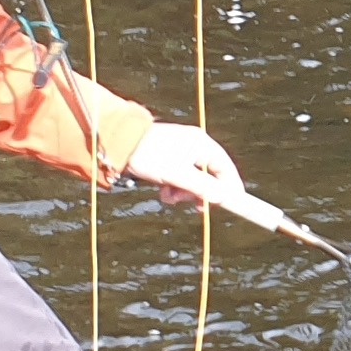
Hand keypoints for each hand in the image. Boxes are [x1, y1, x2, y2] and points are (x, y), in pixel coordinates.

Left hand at [122, 122, 241, 205]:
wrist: (118, 144)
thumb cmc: (147, 155)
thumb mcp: (175, 175)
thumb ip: (200, 187)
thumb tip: (222, 198)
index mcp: (200, 144)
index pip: (225, 167)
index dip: (230, 186)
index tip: (233, 203)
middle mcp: (195, 146)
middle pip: (210, 175)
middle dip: (201, 193)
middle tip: (194, 206)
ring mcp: (183, 152)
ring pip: (194, 179)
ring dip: (185, 192)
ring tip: (170, 197)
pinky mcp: (171, 159)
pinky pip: (181, 178)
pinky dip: (176, 188)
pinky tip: (164, 193)